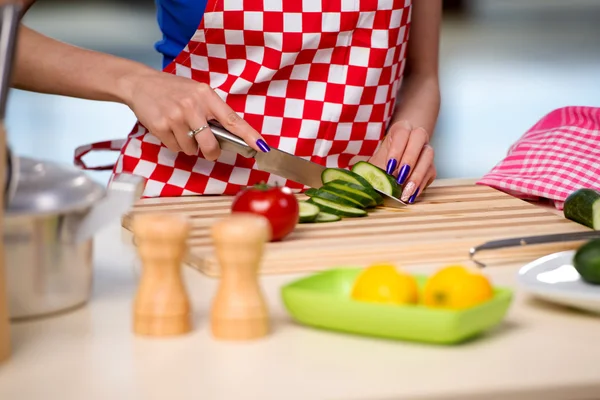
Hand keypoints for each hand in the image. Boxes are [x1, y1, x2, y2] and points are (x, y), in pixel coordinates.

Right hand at [124, 70, 269, 159]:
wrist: (141, 83)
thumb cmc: (174, 90)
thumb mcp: (197, 93)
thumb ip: (213, 112)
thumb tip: (230, 136)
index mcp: (207, 96)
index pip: (232, 119)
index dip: (249, 135)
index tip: (261, 146)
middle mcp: (192, 106)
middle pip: (211, 144)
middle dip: (211, 152)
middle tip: (209, 151)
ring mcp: (176, 116)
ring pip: (191, 149)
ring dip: (188, 146)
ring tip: (180, 129)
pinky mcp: (161, 126)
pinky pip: (176, 148)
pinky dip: (175, 144)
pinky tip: (169, 129)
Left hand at [368, 120, 435, 202]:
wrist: (393, 170)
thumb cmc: (382, 162)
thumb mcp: (374, 163)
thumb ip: (370, 169)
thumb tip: (363, 180)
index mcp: (400, 130)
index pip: (402, 132)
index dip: (396, 149)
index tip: (389, 167)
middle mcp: (416, 136)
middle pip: (419, 136)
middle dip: (409, 158)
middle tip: (399, 177)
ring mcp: (425, 150)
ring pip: (428, 155)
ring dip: (417, 174)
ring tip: (405, 191)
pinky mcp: (431, 166)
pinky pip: (430, 172)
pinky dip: (420, 185)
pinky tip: (410, 195)